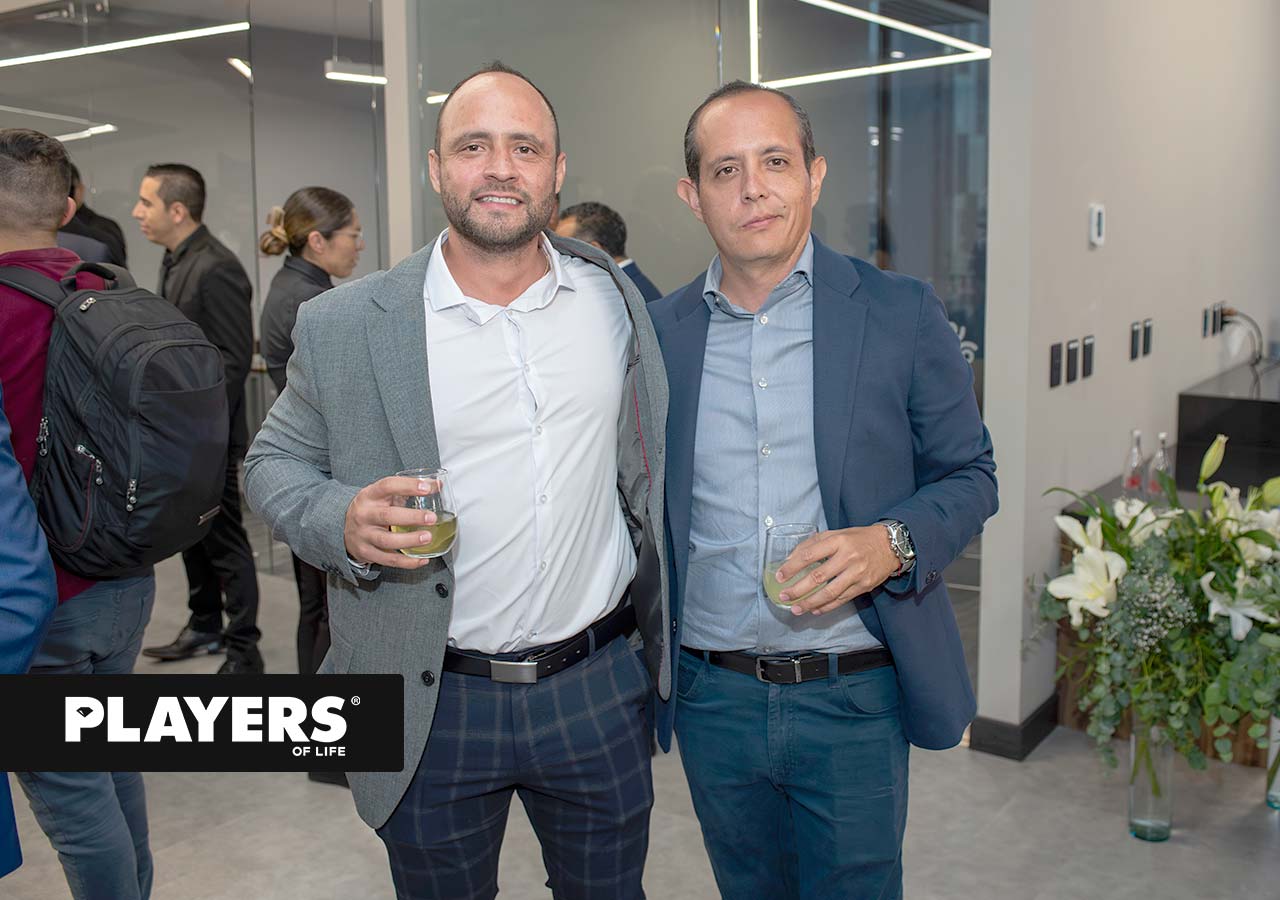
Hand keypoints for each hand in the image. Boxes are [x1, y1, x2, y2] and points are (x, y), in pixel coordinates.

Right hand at [343, 476, 439, 569]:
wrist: (342, 526)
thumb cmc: (371, 508)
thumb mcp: (382, 495)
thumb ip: (407, 490)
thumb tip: (436, 485)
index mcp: (369, 496)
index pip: (387, 486)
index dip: (408, 486)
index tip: (427, 488)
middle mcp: (364, 515)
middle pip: (387, 516)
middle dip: (412, 517)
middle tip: (432, 518)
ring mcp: (364, 535)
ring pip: (386, 540)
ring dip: (409, 540)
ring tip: (428, 537)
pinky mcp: (366, 553)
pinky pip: (389, 560)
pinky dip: (407, 562)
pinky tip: (422, 559)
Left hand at [776, 525, 898, 615]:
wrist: (890, 546)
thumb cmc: (859, 539)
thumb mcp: (836, 534)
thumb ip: (812, 544)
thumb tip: (791, 560)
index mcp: (837, 541)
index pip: (809, 555)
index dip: (792, 567)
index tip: (780, 576)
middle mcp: (847, 557)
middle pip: (818, 577)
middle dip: (798, 589)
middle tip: (784, 596)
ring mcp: (857, 573)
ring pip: (829, 592)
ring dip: (810, 603)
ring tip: (796, 609)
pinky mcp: (864, 586)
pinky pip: (842, 599)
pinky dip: (827, 607)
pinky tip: (815, 610)